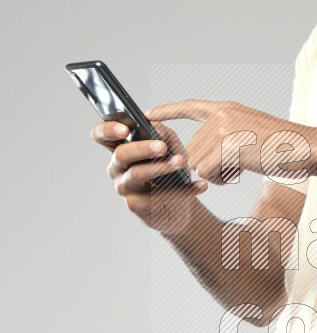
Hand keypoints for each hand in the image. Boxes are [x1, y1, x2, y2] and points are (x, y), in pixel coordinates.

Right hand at [91, 118, 207, 232]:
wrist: (179, 206)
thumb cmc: (171, 171)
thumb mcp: (171, 147)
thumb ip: (163, 133)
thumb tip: (156, 125)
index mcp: (120, 148)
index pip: (100, 135)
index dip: (107, 130)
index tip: (125, 129)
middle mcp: (117, 167)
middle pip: (121, 154)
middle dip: (142, 148)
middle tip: (163, 146)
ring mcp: (124, 187)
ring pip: (137, 174)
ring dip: (162, 167)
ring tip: (181, 162)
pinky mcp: (136, 205)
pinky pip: (158, 195)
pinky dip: (183, 190)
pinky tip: (200, 186)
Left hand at [144, 98, 311, 185]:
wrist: (307, 148)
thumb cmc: (284, 147)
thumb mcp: (251, 133)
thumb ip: (226, 138)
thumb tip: (199, 159)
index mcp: (227, 109)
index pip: (191, 107)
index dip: (169, 111)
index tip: (149, 115)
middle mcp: (222, 115)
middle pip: (193, 149)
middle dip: (209, 165)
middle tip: (237, 166)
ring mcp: (224, 129)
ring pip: (197, 162)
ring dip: (216, 174)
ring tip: (241, 168)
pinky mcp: (228, 146)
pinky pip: (207, 172)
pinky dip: (221, 180)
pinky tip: (241, 172)